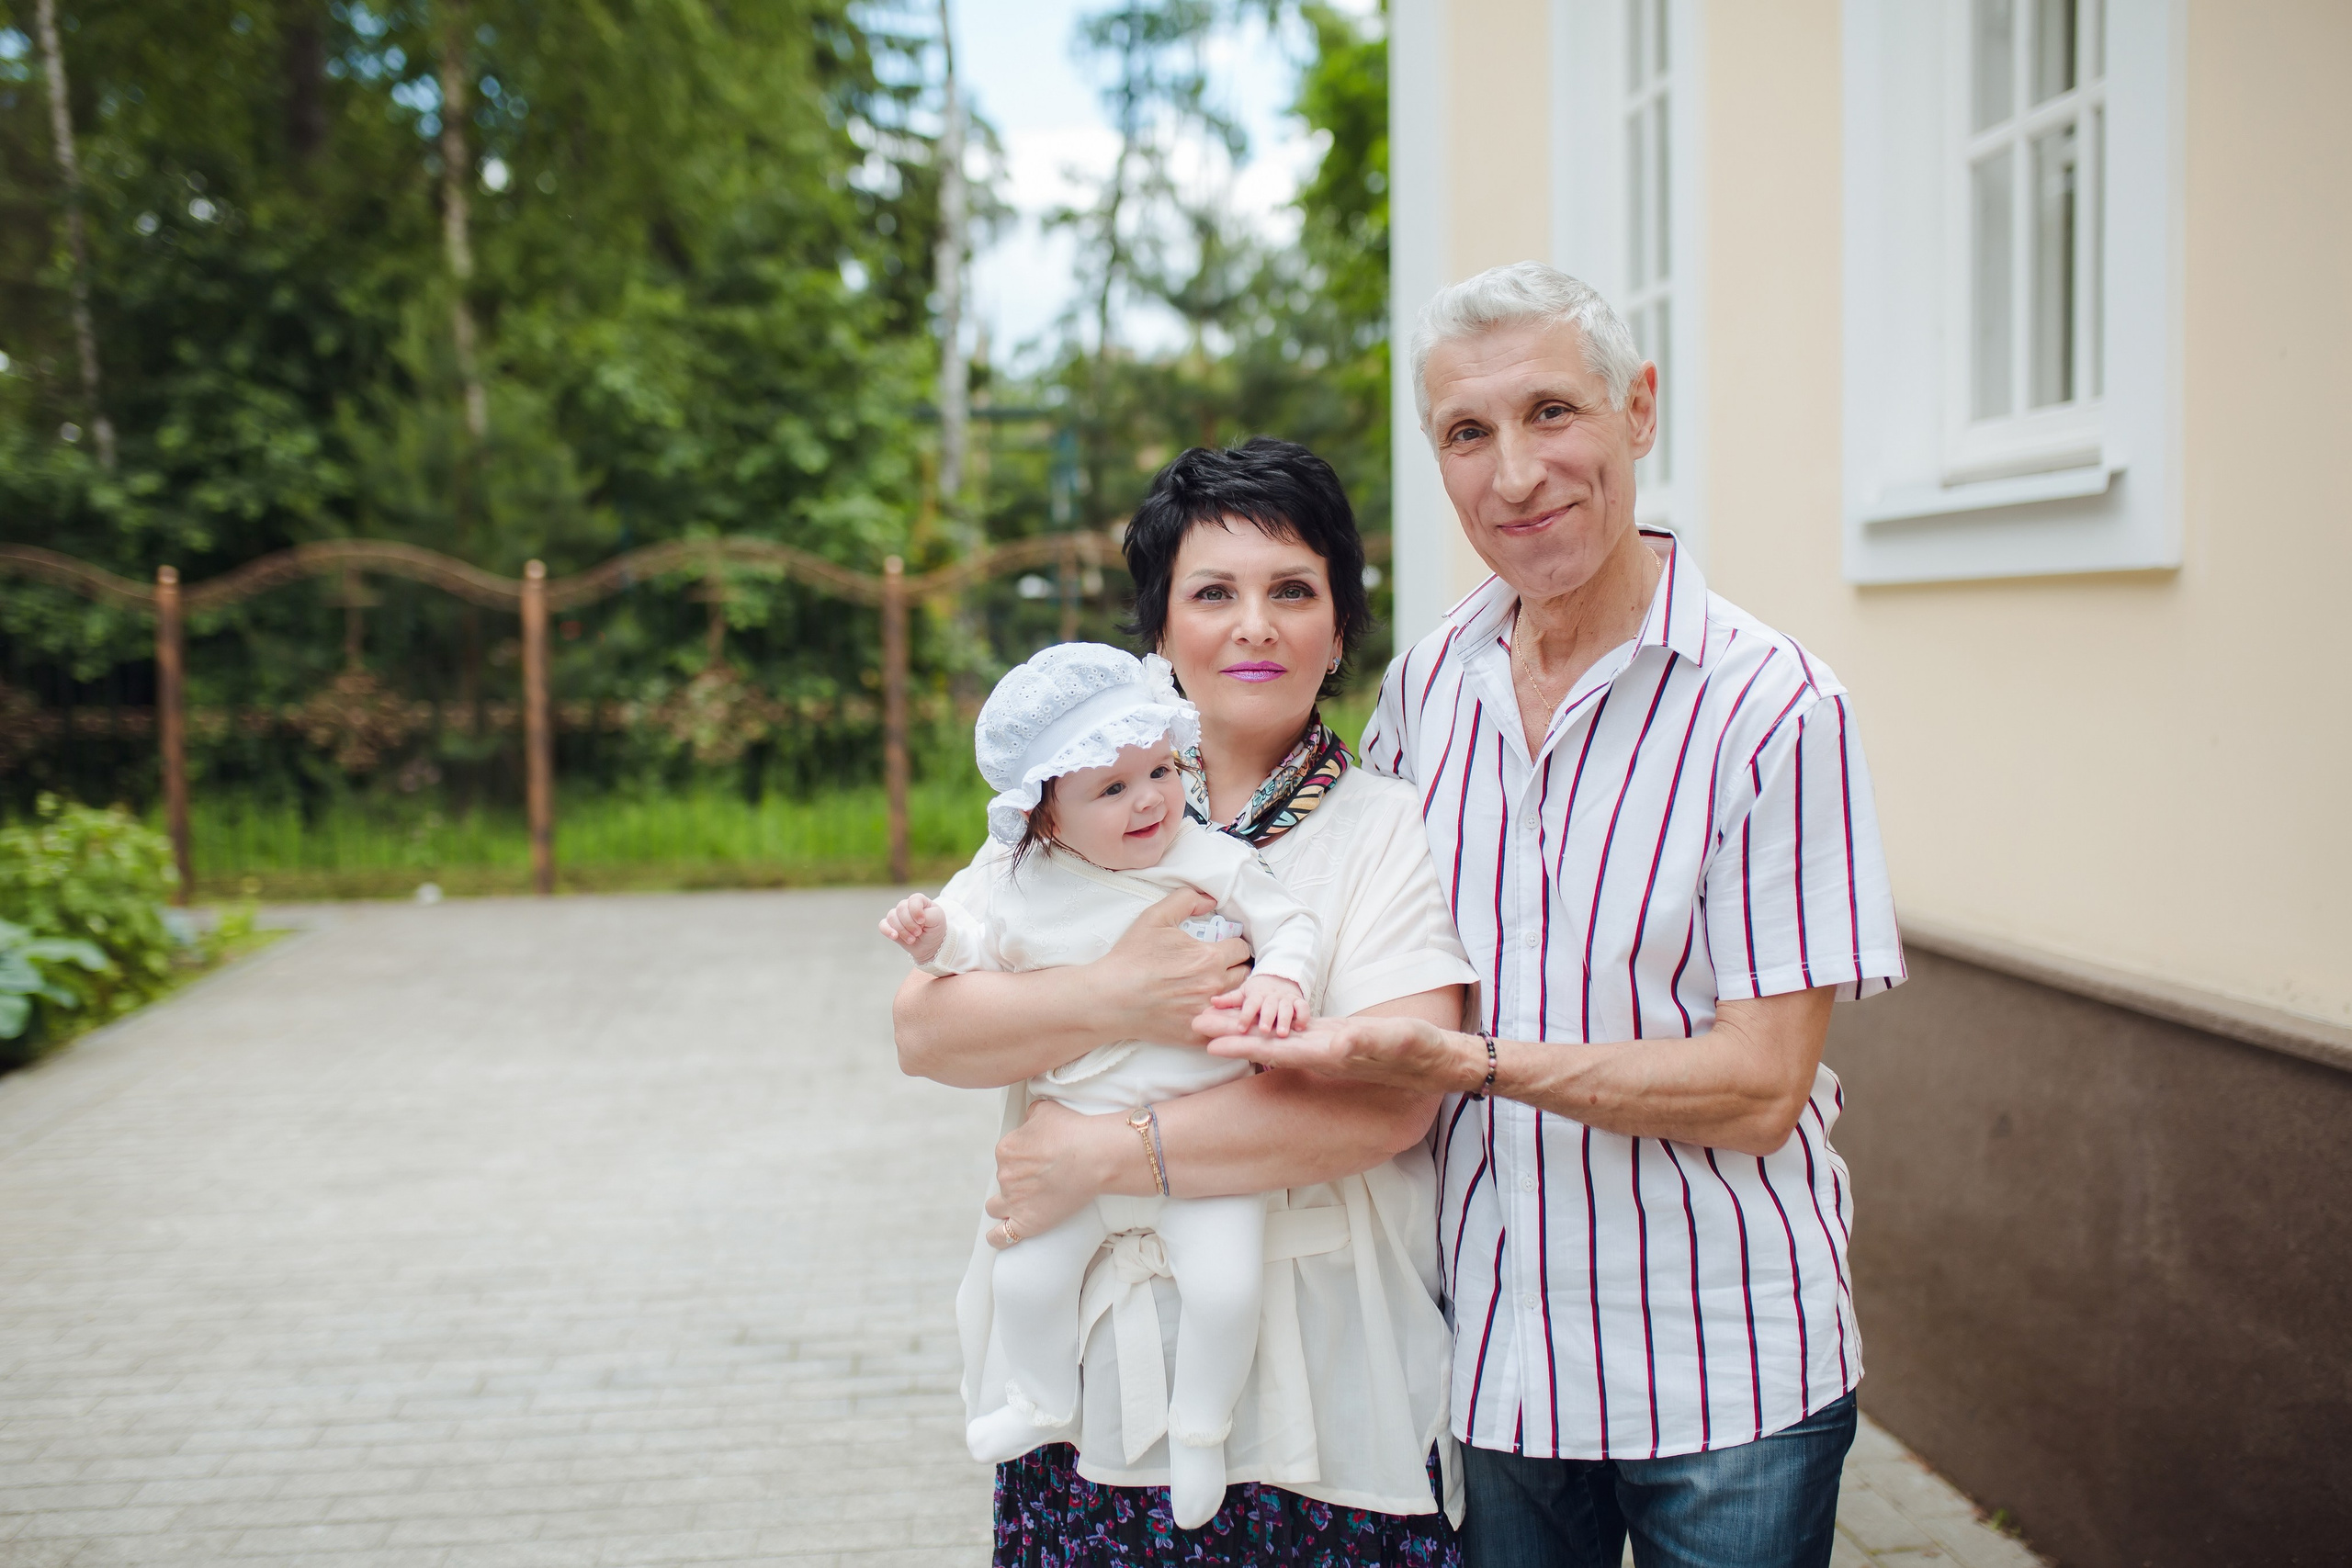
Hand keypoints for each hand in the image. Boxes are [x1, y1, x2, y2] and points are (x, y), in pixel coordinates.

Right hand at [878, 893, 944, 963]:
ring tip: (912, 939)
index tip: (922, 921)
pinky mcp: (891, 927)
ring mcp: (898, 916)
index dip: (916, 910)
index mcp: (919, 901)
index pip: (914, 899)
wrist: (931, 945)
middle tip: (918, 933)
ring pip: (892, 917)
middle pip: (901, 909)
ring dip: (902, 930)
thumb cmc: (935, 928)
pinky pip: (883, 925)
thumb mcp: (937, 919)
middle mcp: (907, 906)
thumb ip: (927, 915)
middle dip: (909, 923)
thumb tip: (913, 918)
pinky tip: (894, 936)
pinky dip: (887, 930)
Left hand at [984, 1100, 1123, 1248]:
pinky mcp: (1025, 1222)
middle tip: (1042, 1178)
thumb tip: (1028, 1119)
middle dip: (1019, 1179)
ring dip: (1005, 1205)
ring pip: (996, 1207)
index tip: (1037, 1160)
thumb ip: (1030, 1116)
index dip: (1022, 1158)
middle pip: (1004, 1179)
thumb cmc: (1075, 1131)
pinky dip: (997, 1237)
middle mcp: (1005, 1174)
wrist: (1096, 1156)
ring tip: (1023, 1204)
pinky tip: (998, 1236)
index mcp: (1006, 1148)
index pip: (1006, 1156)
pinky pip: (1001, 1236)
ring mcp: (1013, 1200)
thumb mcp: (1046, 1110)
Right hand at [1093, 888, 1253, 1044]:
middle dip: (1239, 968)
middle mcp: (1214, 986)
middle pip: (1246, 975)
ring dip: (1234, 993)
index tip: (1226, 947)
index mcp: (1210, 957)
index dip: (1235, 945)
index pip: (1242, 949)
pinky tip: (1211, 1010)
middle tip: (1225, 967)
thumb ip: (1186, 900)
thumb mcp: (1155, 917)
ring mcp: (1207, 1012)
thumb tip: (1210, 901)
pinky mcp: (1197, 1033)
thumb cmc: (1131, 958)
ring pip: (1238, 1001)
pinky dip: (1222, 1017)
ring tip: (1219, 987)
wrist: (1110, 997)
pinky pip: (1223, 1025)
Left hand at [1196, 1008, 1484, 1094]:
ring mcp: (1322, 1045)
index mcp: (1329, 1054)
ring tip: (1209, 1013)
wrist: (1434, 1063)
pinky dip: (1266, 1020)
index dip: (1244, 1046)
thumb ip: (1368, 1041)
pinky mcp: (1330, 1036)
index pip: (1277, 1050)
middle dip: (1230, 1034)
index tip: (1212, 1042)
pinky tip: (1249, 1012)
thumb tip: (1340, 1040)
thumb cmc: (1418, 1051)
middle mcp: (1319, 1053)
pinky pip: (1289, 1027)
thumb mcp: (1396, 1041)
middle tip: (1192, 1023)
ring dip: (1242, 1026)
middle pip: (1265, 1043)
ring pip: (1273, 1034)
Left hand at [1219, 973, 1305, 1037]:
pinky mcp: (1299, 1002)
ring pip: (1287, 1008)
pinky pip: (1303, 1007)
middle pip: (1269, 1006)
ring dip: (1285, 1020)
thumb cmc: (1259, 991)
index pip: (1250, 1004)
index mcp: (1257, 995)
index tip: (1241, 1028)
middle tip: (1263, 1030)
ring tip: (1281, 1033)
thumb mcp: (1244, 993)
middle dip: (1267, 1018)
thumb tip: (1213, 1002)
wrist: (1280, 977)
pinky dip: (1303, 1016)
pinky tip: (1300, 1027)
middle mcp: (1271, 997)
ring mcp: (1286, 999)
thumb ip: (1230, 1000)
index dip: (1246, 1015)